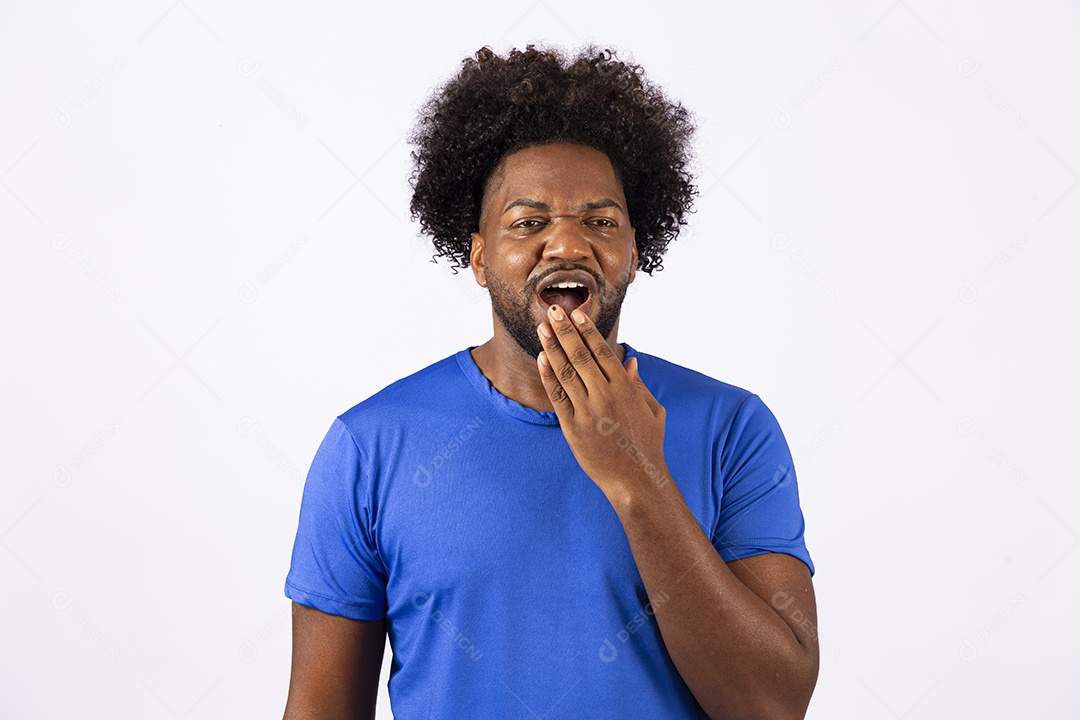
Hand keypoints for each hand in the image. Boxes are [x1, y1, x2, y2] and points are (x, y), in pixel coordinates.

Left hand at [536, 304, 670, 498]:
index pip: (603, 352)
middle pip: (580, 356)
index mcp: (626, 389)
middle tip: (552, 309)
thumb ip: (639, 385)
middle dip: (565, 330)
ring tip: (542, 328)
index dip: (588, 330)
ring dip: (552, 347)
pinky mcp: (573, 428)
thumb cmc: (648, 445)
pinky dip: (548, 375)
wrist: (636, 481)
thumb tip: (629, 361)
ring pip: (565, 372)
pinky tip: (542, 358)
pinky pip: (557, 396)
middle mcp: (605, 397)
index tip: (577, 313)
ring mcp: (587, 412)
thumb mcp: (653, 411)